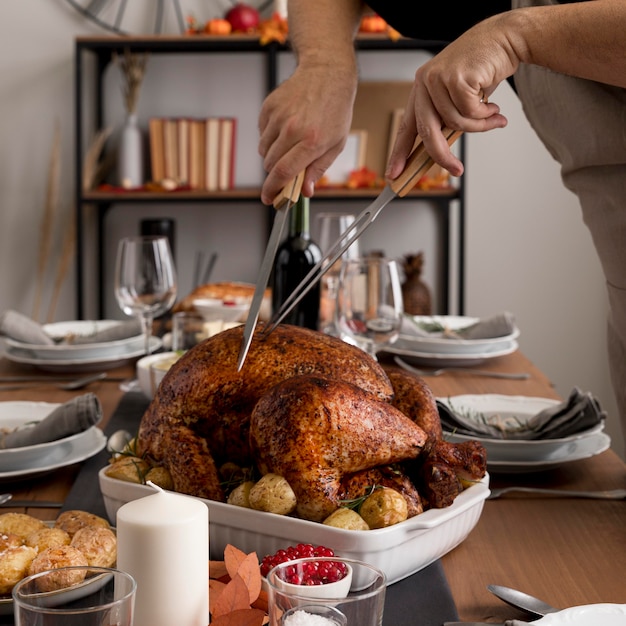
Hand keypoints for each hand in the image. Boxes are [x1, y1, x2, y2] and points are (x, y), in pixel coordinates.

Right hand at [258, 63, 356, 204]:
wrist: (326, 74)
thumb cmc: (334, 111)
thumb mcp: (335, 144)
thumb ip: (318, 170)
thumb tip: (305, 192)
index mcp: (311, 141)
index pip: (283, 172)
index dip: (273, 189)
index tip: (268, 199)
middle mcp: (292, 129)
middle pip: (271, 165)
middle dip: (276, 172)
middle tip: (289, 166)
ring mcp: (278, 117)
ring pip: (264, 151)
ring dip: (273, 154)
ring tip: (291, 143)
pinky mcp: (269, 107)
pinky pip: (262, 134)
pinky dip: (270, 137)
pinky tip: (286, 127)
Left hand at [386, 14, 515, 179]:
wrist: (506, 39)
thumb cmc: (483, 70)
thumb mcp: (458, 99)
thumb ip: (447, 121)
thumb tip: (439, 154)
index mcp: (421, 89)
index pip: (407, 126)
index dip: (399, 153)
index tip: (393, 174)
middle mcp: (424, 82)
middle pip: (426, 131)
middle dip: (441, 156)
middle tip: (456, 170)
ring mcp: (438, 77)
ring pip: (454, 123)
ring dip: (478, 126)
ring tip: (492, 117)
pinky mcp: (455, 76)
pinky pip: (469, 113)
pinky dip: (485, 115)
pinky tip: (493, 105)